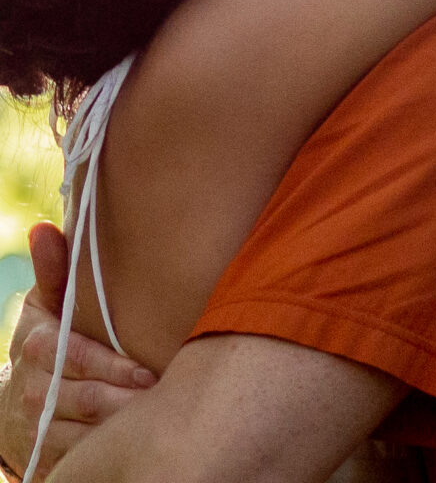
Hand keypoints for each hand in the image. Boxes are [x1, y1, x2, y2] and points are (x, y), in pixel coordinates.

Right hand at [0, 223, 155, 480]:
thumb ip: (54, 270)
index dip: (115, 367)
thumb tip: (44, 228)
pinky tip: (140, 447)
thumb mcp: (45, 305)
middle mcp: (33, 391)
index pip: (79, 358)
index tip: (150, 370)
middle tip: (169, 396)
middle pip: (87, 400)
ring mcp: (37, 429)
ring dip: (123, 431)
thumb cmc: (46, 341)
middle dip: (128, 399)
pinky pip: (79, 464)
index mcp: (37, 347)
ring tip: (163, 421)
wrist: (12, 404)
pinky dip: (108, 458)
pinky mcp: (44, 459)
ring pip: (85, 437)